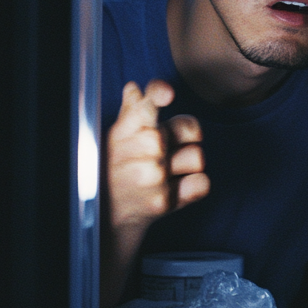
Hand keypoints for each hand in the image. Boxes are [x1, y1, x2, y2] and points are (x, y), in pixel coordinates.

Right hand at [106, 79, 209, 232]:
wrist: (105, 218)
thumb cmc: (114, 171)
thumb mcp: (116, 140)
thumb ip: (131, 113)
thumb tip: (134, 88)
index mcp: (127, 130)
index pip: (145, 106)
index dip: (158, 94)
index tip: (167, 95)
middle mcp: (140, 151)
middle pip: (186, 127)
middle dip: (180, 140)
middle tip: (160, 153)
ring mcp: (153, 177)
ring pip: (197, 156)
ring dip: (187, 164)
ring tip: (167, 172)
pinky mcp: (164, 202)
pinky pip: (202, 183)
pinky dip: (194, 187)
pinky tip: (176, 189)